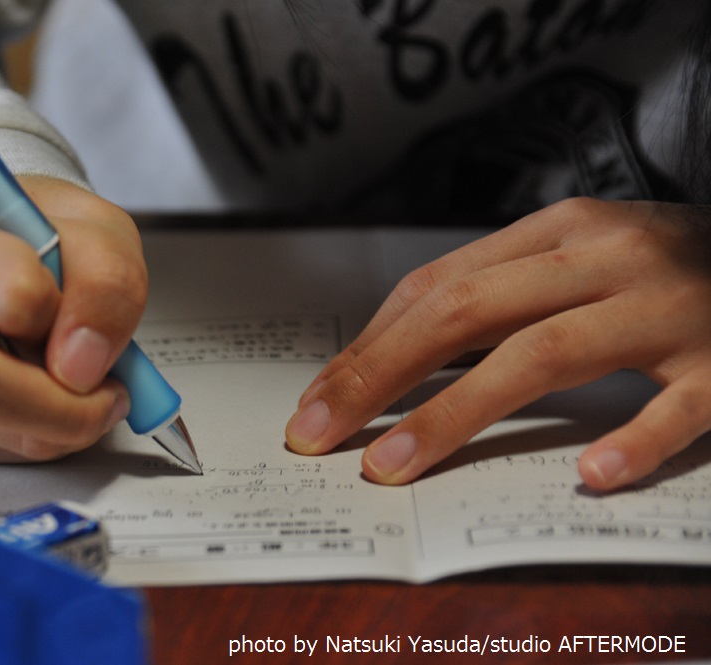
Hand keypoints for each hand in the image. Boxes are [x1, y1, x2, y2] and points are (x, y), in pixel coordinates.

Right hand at [0, 176, 145, 461]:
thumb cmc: (35, 229)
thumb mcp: (92, 225)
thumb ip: (104, 280)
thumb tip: (82, 368)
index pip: (6, 296)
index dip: (69, 317)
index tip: (89, 316)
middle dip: (63, 406)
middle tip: (112, 394)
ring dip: (59, 423)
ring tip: (90, 387)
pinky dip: (39, 434)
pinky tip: (50, 395)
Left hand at [286, 197, 710, 490]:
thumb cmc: (662, 271)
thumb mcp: (577, 260)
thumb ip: (500, 294)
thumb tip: (395, 353)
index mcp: (560, 231)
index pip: (438, 286)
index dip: (369, 344)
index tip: (320, 397)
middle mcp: (606, 258)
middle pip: (468, 312)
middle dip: (379, 375)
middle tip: (320, 431)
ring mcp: (668, 308)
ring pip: (544, 355)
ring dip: (454, 414)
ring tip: (392, 466)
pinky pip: (676, 407)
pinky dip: (631, 442)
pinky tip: (587, 478)